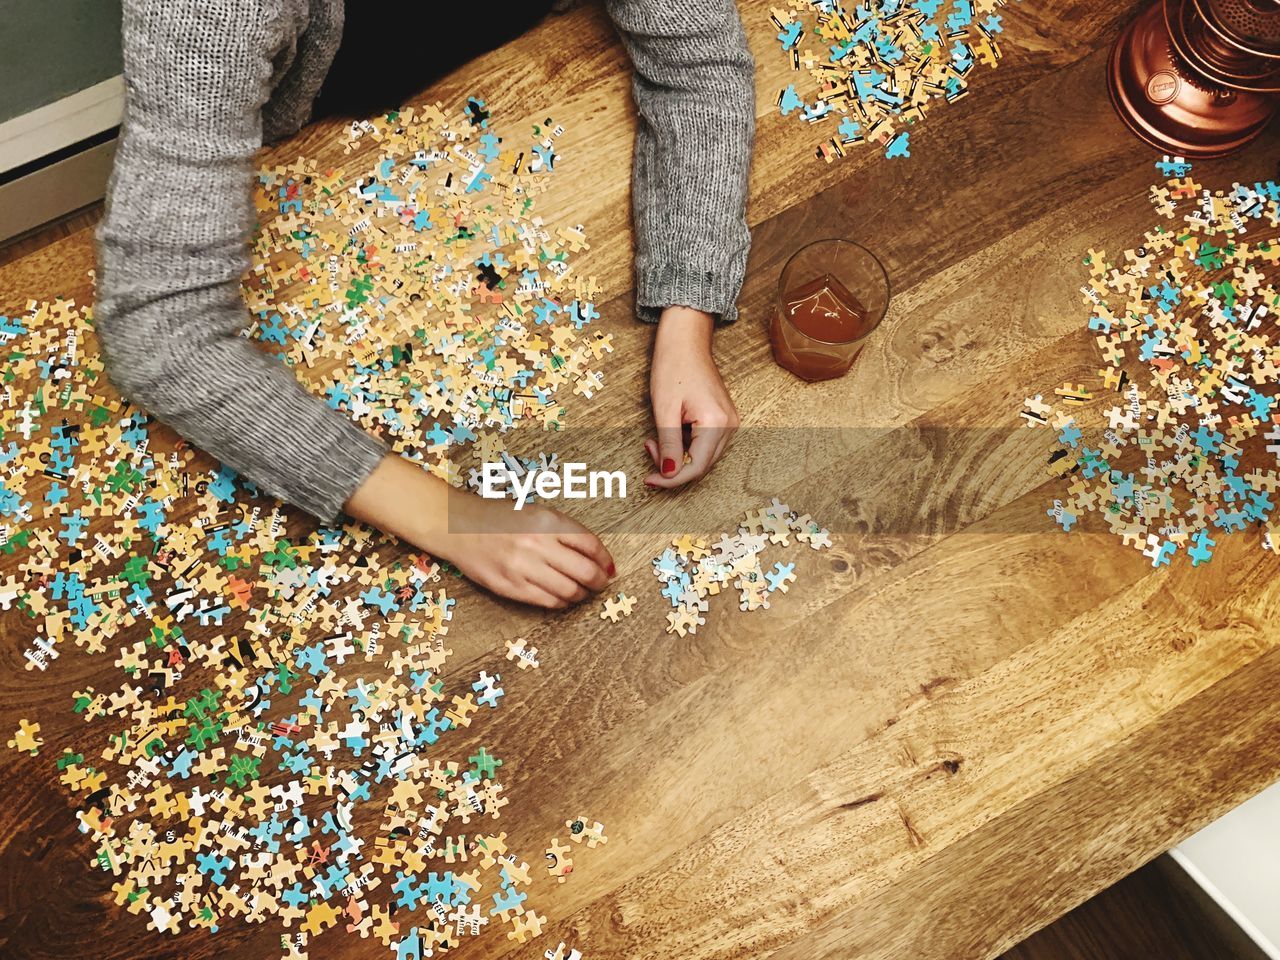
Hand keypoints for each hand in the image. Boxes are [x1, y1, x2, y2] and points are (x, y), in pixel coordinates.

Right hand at [346, 455, 613, 608]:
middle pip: (585, 570)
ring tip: (582, 591)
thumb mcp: (535, 512)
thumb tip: (596, 554)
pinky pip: (547, 601)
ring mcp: (523, 568)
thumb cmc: (499, 517)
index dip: (605, 559)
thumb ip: (564, 530)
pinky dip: (562, 602)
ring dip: (582, 594)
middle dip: (599, 580)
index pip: (589, 544)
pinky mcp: (511, 587)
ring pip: (569, 590)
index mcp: (547, 521)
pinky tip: (563, 597)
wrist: (458, 527)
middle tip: (602, 583)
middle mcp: (537, 544)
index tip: (610, 567)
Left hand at [645, 305, 739, 488]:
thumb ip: (668, 445)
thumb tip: (668, 475)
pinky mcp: (725, 420)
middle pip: (701, 466)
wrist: (686, 341)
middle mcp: (730, 426)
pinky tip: (670, 433)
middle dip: (672, 466)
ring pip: (703, 458)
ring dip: (678, 457)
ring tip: (656, 439)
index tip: (649, 479)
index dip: (670, 479)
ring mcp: (730, 423)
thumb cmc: (673, 368)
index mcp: (716, 423)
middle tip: (649, 448)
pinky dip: (686, 446)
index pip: (695, 467)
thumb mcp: (665, 410)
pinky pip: (706, 445)